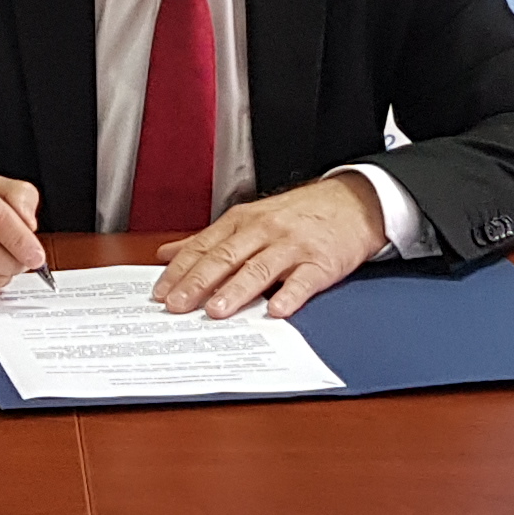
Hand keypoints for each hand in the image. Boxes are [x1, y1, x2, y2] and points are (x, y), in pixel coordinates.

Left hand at [152, 175, 385, 317]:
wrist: (353, 202)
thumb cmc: (298, 214)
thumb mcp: (249, 218)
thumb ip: (208, 239)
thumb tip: (166, 253)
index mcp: (243, 222)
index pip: (204, 246)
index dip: (181, 270)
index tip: (160, 292)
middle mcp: (265, 231)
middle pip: (226, 257)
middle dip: (199, 282)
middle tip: (177, 306)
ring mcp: (293, 246)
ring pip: (260, 268)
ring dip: (236, 290)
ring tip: (216, 311)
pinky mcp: (321, 262)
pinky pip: (303, 280)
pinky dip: (289, 296)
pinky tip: (276, 311)